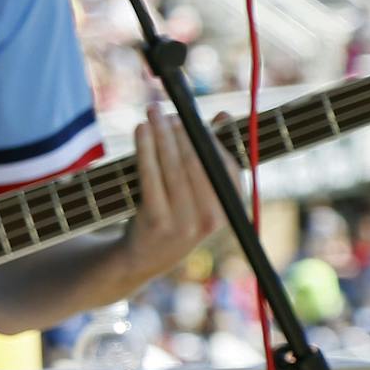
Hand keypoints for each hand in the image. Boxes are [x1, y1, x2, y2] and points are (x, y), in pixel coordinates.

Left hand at [117, 101, 227, 284]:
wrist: (141, 259)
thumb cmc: (173, 216)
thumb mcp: (198, 192)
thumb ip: (212, 156)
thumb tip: (222, 114)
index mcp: (228, 210)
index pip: (225, 164)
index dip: (207, 136)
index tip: (190, 116)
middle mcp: (211, 219)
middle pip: (197, 162)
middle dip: (181, 130)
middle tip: (166, 110)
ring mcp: (183, 223)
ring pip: (173, 166)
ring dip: (161, 134)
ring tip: (153, 114)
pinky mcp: (156, 222)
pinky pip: (151, 177)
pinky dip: (146, 149)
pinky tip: (141, 130)